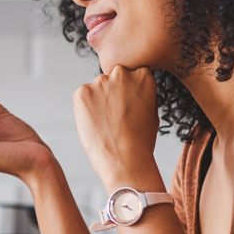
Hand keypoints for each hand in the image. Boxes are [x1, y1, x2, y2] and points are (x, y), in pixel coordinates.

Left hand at [73, 66, 162, 188]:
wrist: (125, 160)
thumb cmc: (141, 141)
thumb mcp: (152, 111)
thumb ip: (141, 94)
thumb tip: (132, 87)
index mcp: (143, 75)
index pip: (132, 76)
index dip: (129, 94)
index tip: (129, 108)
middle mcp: (121, 73)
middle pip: (113, 79)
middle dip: (113, 94)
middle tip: (116, 118)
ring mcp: (100, 81)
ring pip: (97, 89)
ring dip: (98, 102)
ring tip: (106, 124)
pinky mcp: (82, 92)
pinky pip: (82, 97)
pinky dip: (85, 109)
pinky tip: (96, 125)